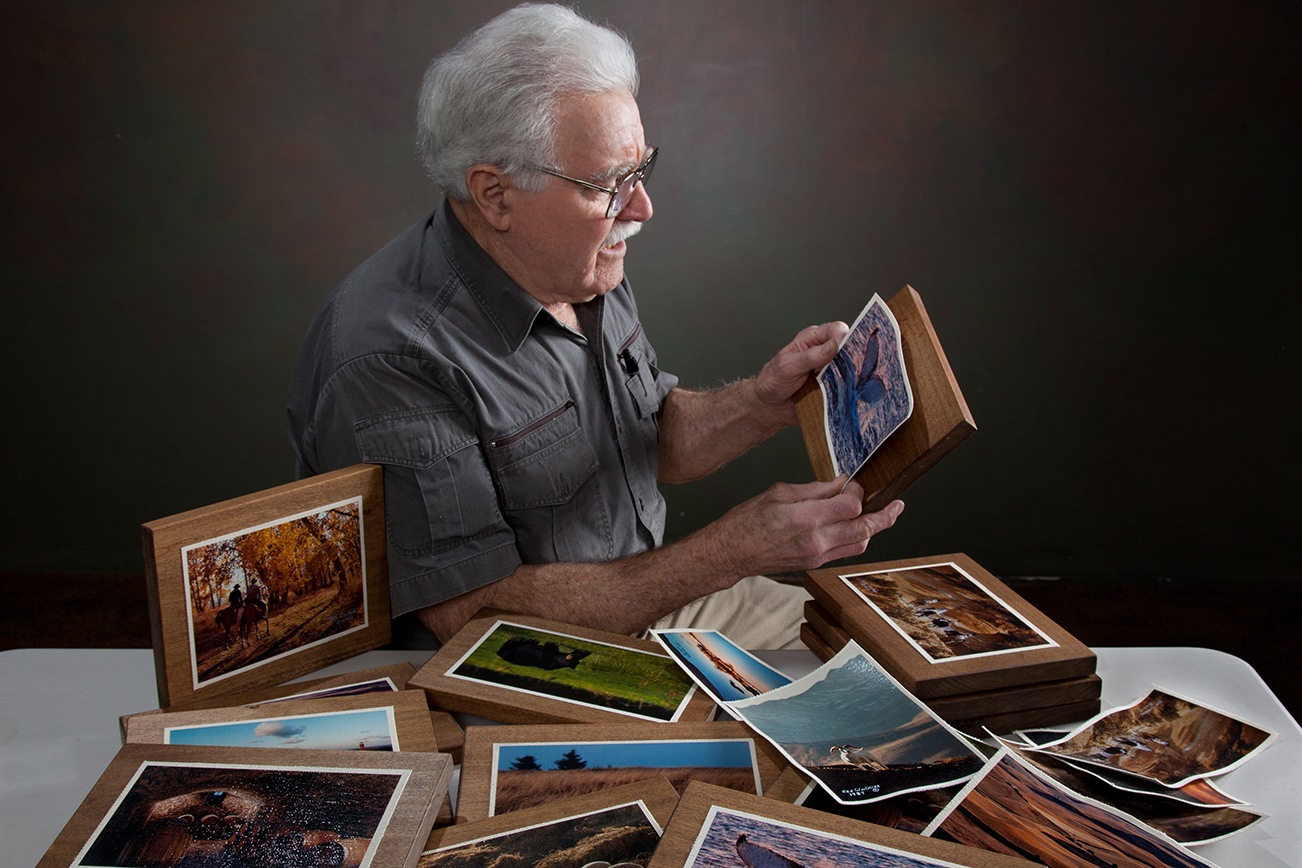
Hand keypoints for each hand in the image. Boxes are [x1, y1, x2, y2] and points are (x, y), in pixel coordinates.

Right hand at [704, 477, 903, 575]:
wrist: (731, 553)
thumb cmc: (747, 521)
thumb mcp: (779, 493)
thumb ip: (814, 489)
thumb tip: (839, 483)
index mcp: (806, 518)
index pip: (851, 505)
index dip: (858, 491)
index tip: (853, 483)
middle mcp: (815, 540)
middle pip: (865, 529)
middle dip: (885, 516)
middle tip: (897, 505)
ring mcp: (816, 555)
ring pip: (859, 543)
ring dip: (873, 529)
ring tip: (882, 515)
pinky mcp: (814, 563)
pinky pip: (845, 551)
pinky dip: (855, 537)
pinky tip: (855, 526)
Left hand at [753, 322, 849, 423]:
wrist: (769, 406)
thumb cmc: (773, 381)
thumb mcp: (787, 366)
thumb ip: (810, 357)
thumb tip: (833, 346)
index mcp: (812, 339)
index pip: (835, 330)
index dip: (843, 338)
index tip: (842, 351)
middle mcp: (825, 352)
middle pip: (849, 348)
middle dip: (851, 358)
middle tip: (845, 370)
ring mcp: (831, 370)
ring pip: (851, 369)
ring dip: (851, 376)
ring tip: (843, 384)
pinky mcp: (834, 387)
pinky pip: (847, 387)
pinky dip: (848, 390)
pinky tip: (845, 394)